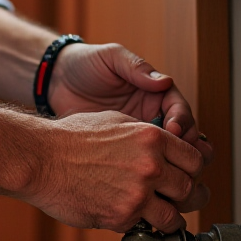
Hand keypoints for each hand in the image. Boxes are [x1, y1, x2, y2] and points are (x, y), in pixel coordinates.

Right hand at [28, 110, 207, 231]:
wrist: (41, 159)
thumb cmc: (70, 138)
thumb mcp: (115, 121)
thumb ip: (145, 136)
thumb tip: (163, 147)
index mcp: (152, 138)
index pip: (196, 160)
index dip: (193, 170)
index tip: (187, 176)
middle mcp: (150, 166)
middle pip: (190, 189)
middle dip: (187, 197)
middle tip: (181, 200)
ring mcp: (137, 194)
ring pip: (174, 217)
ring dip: (170, 219)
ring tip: (162, 217)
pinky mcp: (121, 216)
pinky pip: (145, 229)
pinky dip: (142, 227)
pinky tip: (132, 218)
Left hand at [48, 42, 213, 164]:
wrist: (56, 82)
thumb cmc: (85, 64)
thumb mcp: (111, 58)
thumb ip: (136, 68)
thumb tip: (165, 81)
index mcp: (155, 92)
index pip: (179, 109)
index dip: (182, 121)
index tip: (174, 131)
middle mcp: (152, 114)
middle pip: (182, 136)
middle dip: (184, 148)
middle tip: (178, 160)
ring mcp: (138, 134)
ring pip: (166, 154)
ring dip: (171, 166)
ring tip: (169, 176)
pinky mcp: (123, 150)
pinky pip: (141, 163)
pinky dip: (148, 173)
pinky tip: (147, 182)